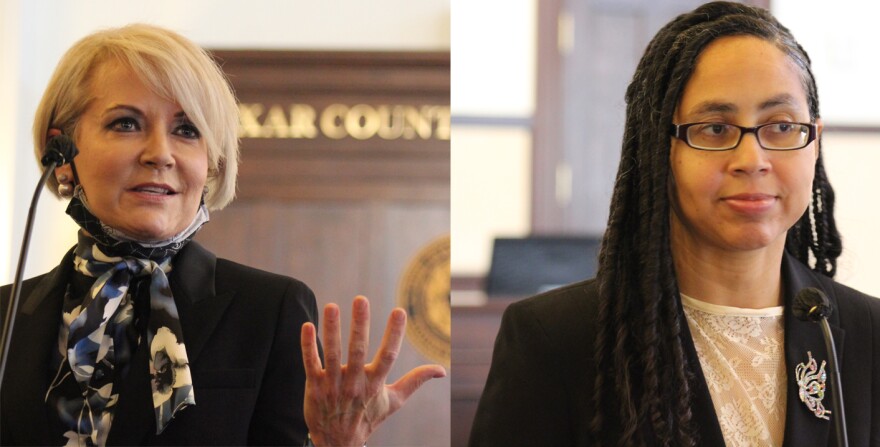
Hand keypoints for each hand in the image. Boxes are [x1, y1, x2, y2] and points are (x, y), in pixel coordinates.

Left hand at [300, 296, 445, 446]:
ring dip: (331, 330)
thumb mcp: (394, 401)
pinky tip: (307, 326)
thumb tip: (441, 370)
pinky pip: (310, 363)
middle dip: (360, 324)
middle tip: (361, 299)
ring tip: (332, 306)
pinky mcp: (314, 386)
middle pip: (358, 350)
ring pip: (332, 353)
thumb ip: (415, 381)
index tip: (399, 311)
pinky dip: (308, 345)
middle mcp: (354, 383)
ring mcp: (333, 384)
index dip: (394, 333)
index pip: (388, 356)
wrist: (337, 443)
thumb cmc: (367, 417)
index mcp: (375, 383)